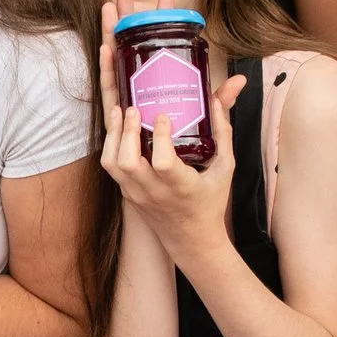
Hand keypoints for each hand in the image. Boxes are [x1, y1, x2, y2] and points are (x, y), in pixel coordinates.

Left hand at [102, 44, 242, 264]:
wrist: (191, 240)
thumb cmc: (210, 202)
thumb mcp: (225, 169)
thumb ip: (223, 132)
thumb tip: (220, 97)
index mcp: (181, 187)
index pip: (162, 163)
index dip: (160, 138)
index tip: (163, 117)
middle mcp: (153, 192)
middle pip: (128, 163)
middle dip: (126, 133)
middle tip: (132, 107)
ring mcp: (136, 194)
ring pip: (112, 165)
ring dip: (113, 136)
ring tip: (119, 110)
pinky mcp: (127, 193)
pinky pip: (112, 168)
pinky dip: (111, 145)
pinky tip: (118, 124)